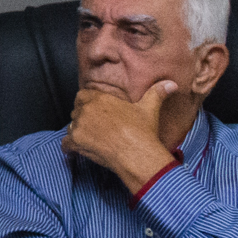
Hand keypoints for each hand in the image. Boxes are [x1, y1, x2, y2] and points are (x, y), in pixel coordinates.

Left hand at [61, 81, 177, 193]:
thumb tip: (172, 84)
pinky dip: (69, 147)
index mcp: (99, 99)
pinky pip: (66, 144)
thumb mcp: (150, 108)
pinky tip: (73, 150)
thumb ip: (157, 93)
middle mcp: (86, 111)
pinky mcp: (77, 143)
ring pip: (72, 126)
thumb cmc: (142, 130)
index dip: (88, 102)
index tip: (94, 109)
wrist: (137, 154)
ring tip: (89, 137)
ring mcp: (79, 127)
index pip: (83, 95)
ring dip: (78, 131)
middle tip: (94, 125)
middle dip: (83, 116)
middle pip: (77, 110)